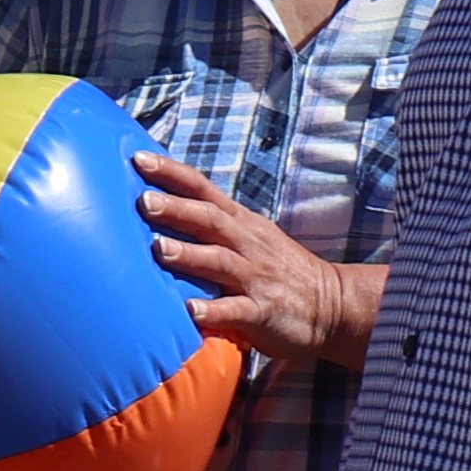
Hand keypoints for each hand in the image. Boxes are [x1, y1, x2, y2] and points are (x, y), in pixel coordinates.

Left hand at [134, 155, 379, 372]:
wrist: (332, 305)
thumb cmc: (278, 269)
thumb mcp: (250, 236)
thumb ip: (212, 224)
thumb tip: (161, 205)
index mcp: (240, 223)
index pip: (203, 189)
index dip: (172, 173)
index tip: (138, 158)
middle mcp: (247, 244)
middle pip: (210, 220)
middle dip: (177, 208)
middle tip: (143, 200)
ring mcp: (256, 277)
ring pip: (220, 261)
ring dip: (190, 254)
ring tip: (159, 250)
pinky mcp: (263, 311)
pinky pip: (236, 310)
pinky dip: (213, 311)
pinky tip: (190, 312)